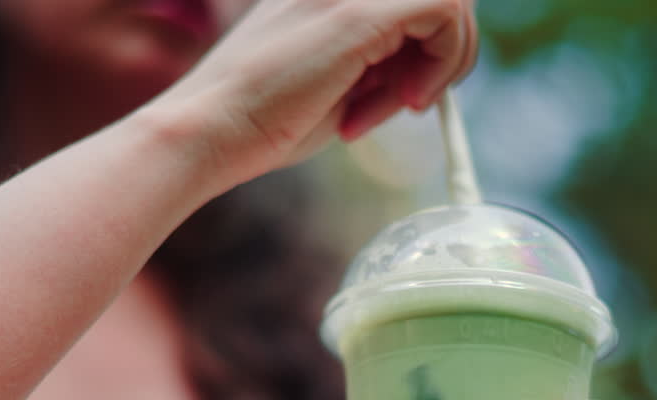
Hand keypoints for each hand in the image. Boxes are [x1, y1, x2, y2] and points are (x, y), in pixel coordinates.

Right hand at [157, 0, 477, 184]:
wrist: (211, 131)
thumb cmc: (262, 124)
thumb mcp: (338, 86)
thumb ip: (381, 66)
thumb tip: (433, 71)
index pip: (410, 3)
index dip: (429, 46)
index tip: (404, 96)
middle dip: (444, 51)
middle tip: (410, 102)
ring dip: (445, 58)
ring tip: (401, 104)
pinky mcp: (360, 11)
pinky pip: (446, 9)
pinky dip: (444, 61)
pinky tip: (408, 100)